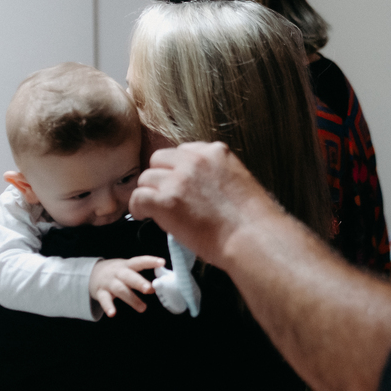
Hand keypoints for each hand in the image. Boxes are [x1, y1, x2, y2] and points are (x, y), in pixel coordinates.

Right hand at [89, 256, 164, 316]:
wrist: (92, 274)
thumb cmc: (118, 273)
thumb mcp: (128, 268)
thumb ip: (141, 274)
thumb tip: (163, 281)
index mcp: (127, 265)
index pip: (140, 261)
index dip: (150, 261)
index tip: (162, 262)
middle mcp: (118, 272)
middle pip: (129, 276)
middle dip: (139, 282)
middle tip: (150, 289)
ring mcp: (108, 282)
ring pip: (120, 290)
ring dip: (132, 299)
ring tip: (143, 308)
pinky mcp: (101, 293)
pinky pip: (105, 300)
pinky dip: (108, 307)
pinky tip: (112, 313)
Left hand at [129, 142, 278, 267]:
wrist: (252, 239)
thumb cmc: (252, 221)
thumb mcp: (238, 181)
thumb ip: (215, 174)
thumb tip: (198, 187)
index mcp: (215, 152)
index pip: (182, 151)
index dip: (177, 169)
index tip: (178, 183)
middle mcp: (194, 160)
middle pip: (159, 160)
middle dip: (160, 177)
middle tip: (164, 196)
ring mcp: (178, 180)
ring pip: (146, 178)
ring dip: (149, 193)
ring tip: (154, 209)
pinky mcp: (166, 201)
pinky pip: (139, 197)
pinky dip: (138, 208)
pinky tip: (144, 216)